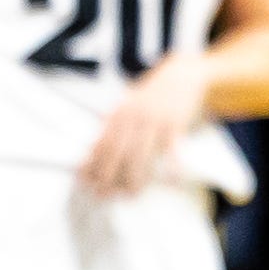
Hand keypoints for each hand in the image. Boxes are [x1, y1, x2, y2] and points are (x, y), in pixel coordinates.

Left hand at [80, 51, 209, 195]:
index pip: (100, 144)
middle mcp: (134, 117)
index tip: (86, 182)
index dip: (91, 164)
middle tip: (103, 195)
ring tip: (130, 194)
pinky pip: (172, 149)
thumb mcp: (128, 103)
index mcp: (119, 113)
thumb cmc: (154, 93)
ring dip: (135, 177)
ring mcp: (155, 120)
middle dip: (108, 176)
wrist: (182, 74)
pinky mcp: (175, 123)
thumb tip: (94, 147)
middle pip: (117, 152)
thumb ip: (113, 123)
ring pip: (140, 154)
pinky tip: (171, 180)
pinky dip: (172, 166)